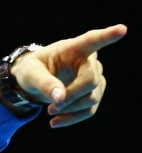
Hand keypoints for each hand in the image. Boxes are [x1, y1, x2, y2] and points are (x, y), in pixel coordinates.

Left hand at [10, 24, 125, 127]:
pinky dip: (73, 118)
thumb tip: (60, 99)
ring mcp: (94, 76)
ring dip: (71, 109)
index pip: (92, 40)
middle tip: (51, 107)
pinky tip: (55, 122)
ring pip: (93, 97)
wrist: (33, 81)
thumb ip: (44, 83)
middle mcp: (89, 61)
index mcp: (72, 48)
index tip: (121, 29)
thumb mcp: (30, 74)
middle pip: (91, 80)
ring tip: (50, 112)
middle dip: (72, 96)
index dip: (107, 35)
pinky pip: (90, 109)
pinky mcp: (93, 92)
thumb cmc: (32, 70)